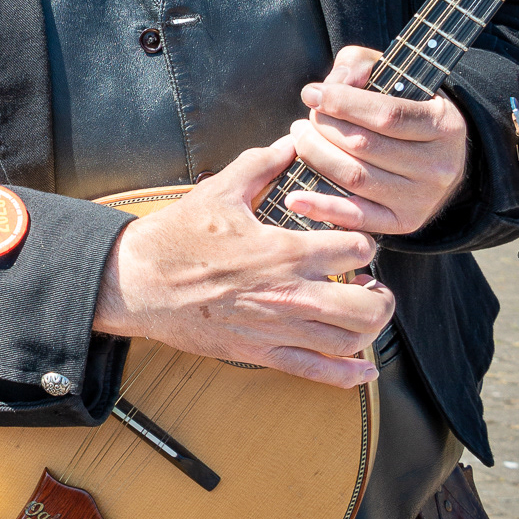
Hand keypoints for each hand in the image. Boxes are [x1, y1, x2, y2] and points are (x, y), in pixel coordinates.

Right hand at [94, 140, 393, 388]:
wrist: (137, 283)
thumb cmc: (176, 238)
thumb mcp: (219, 190)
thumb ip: (261, 164)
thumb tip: (289, 143)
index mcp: (284, 250)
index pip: (357, 249)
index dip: (365, 242)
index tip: (355, 241)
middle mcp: (289, 294)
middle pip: (367, 305)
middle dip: (380, 295)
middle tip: (372, 283)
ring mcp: (277, 328)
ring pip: (348, 342)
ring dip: (368, 329)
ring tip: (362, 312)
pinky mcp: (260, 353)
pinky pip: (317, 373)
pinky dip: (348, 375)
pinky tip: (363, 368)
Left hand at [285, 46, 468, 236]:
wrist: (437, 155)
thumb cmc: (405, 108)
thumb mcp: (393, 76)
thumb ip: (360, 68)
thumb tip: (329, 86)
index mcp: (444, 125)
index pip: (386, 114)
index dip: (343, 103)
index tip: (312, 94)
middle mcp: (439, 165)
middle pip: (365, 146)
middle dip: (324, 129)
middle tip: (304, 121)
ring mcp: (423, 198)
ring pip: (356, 178)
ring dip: (317, 157)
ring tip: (299, 141)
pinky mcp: (404, 222)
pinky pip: (357, 217)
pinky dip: (323, 208)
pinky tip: (295, 198)